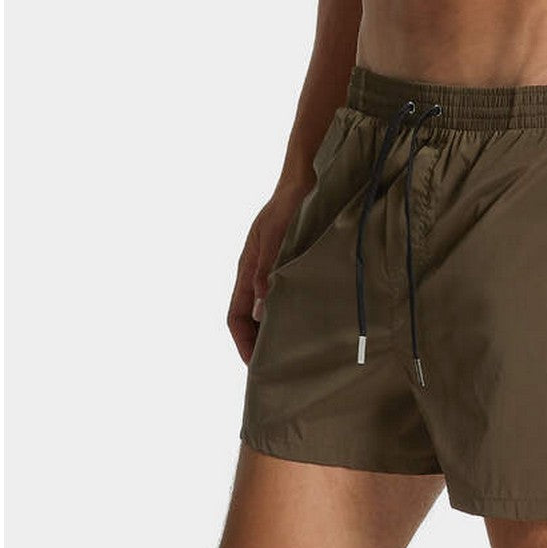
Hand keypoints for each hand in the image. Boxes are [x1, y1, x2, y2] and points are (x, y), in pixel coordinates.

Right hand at [226, 175, 313, 363]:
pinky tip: (311, 321)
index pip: (235, 317)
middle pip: (251, 319)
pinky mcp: (291, 265)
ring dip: (277, 330)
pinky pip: (287, 297)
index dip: (242, 342)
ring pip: (269, 310)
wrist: (305, 181)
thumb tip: (263, 310)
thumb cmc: (288, 205)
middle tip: (278, 367)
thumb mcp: (275, 236)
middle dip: (259, 344)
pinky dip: (292, 313)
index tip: (255, 365)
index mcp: (247, 270)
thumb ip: (268, 269)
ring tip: (296, 351)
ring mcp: (273, 270)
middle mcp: (257, 275)